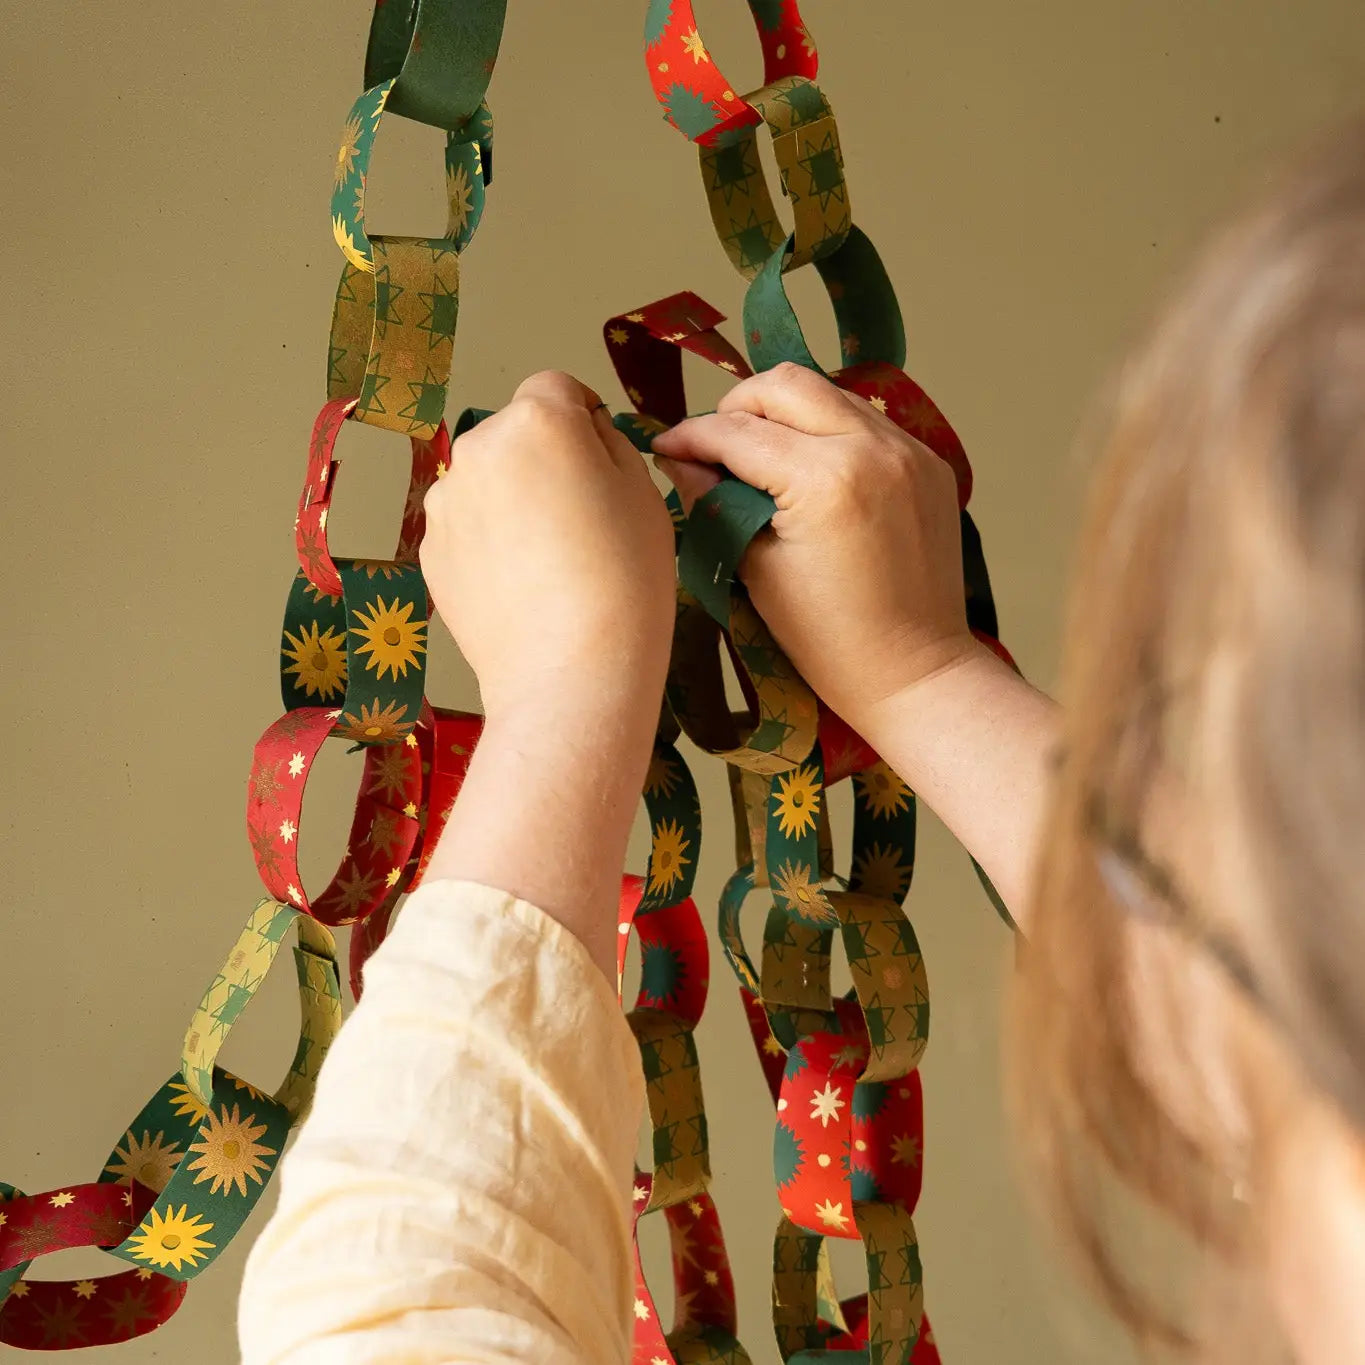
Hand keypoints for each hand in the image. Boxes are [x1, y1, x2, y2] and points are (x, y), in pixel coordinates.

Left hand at [420, 371, 677, 975]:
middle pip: (515, 435)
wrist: (571, 673)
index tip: (599, 464)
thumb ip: (607, 445)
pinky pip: (468, 529)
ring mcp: (446, 502)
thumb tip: (583, 434)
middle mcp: (478, 448)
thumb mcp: (644, 493)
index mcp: (537, 419)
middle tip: (582, 521)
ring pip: (487, 482)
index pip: (556, 389)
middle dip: (543, 462)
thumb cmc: (624, 581)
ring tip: (551, 563)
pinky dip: (490, 545)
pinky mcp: (432, 552)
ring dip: (512, 503)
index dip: (583, 421)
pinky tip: (524, 588)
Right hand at [651, 362, 982, 736]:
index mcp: (825, 482)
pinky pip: (867, 422)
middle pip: (785, 385)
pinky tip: (811, 472)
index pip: (738, 433)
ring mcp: (911, 451)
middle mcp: (874, 449)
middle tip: (714, 446)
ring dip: (785, 415)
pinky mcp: (931, 463)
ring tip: (760, 457)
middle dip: (738, 407)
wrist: (914, 672)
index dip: (691, 437)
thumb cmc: (828, 640)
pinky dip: (829, 433)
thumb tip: (676, 459)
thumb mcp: (756, 571)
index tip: (665, 447)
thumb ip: (713, 502)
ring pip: (829, 393)